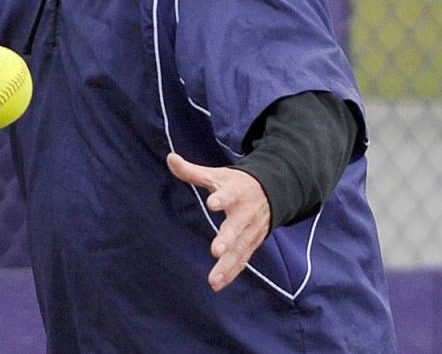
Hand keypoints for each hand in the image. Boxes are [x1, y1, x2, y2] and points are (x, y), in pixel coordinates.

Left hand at [166, 152, 270, 291]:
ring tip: (214, 279)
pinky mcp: (252, 244)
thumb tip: (170, 158)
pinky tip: (219, 283)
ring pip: (240, 249)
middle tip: (217, 250)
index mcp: (236, 193)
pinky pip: (243, 259)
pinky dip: (232, 272)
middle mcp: (245, 213)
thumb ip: (192, 171)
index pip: (228, 195)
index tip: (212, 203)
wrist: (271, 192)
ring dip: (228, 265)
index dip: (221, 199)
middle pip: (237, 227)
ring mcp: (250, 231)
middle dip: (228, 239)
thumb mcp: (217, 175)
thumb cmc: (236, 184)